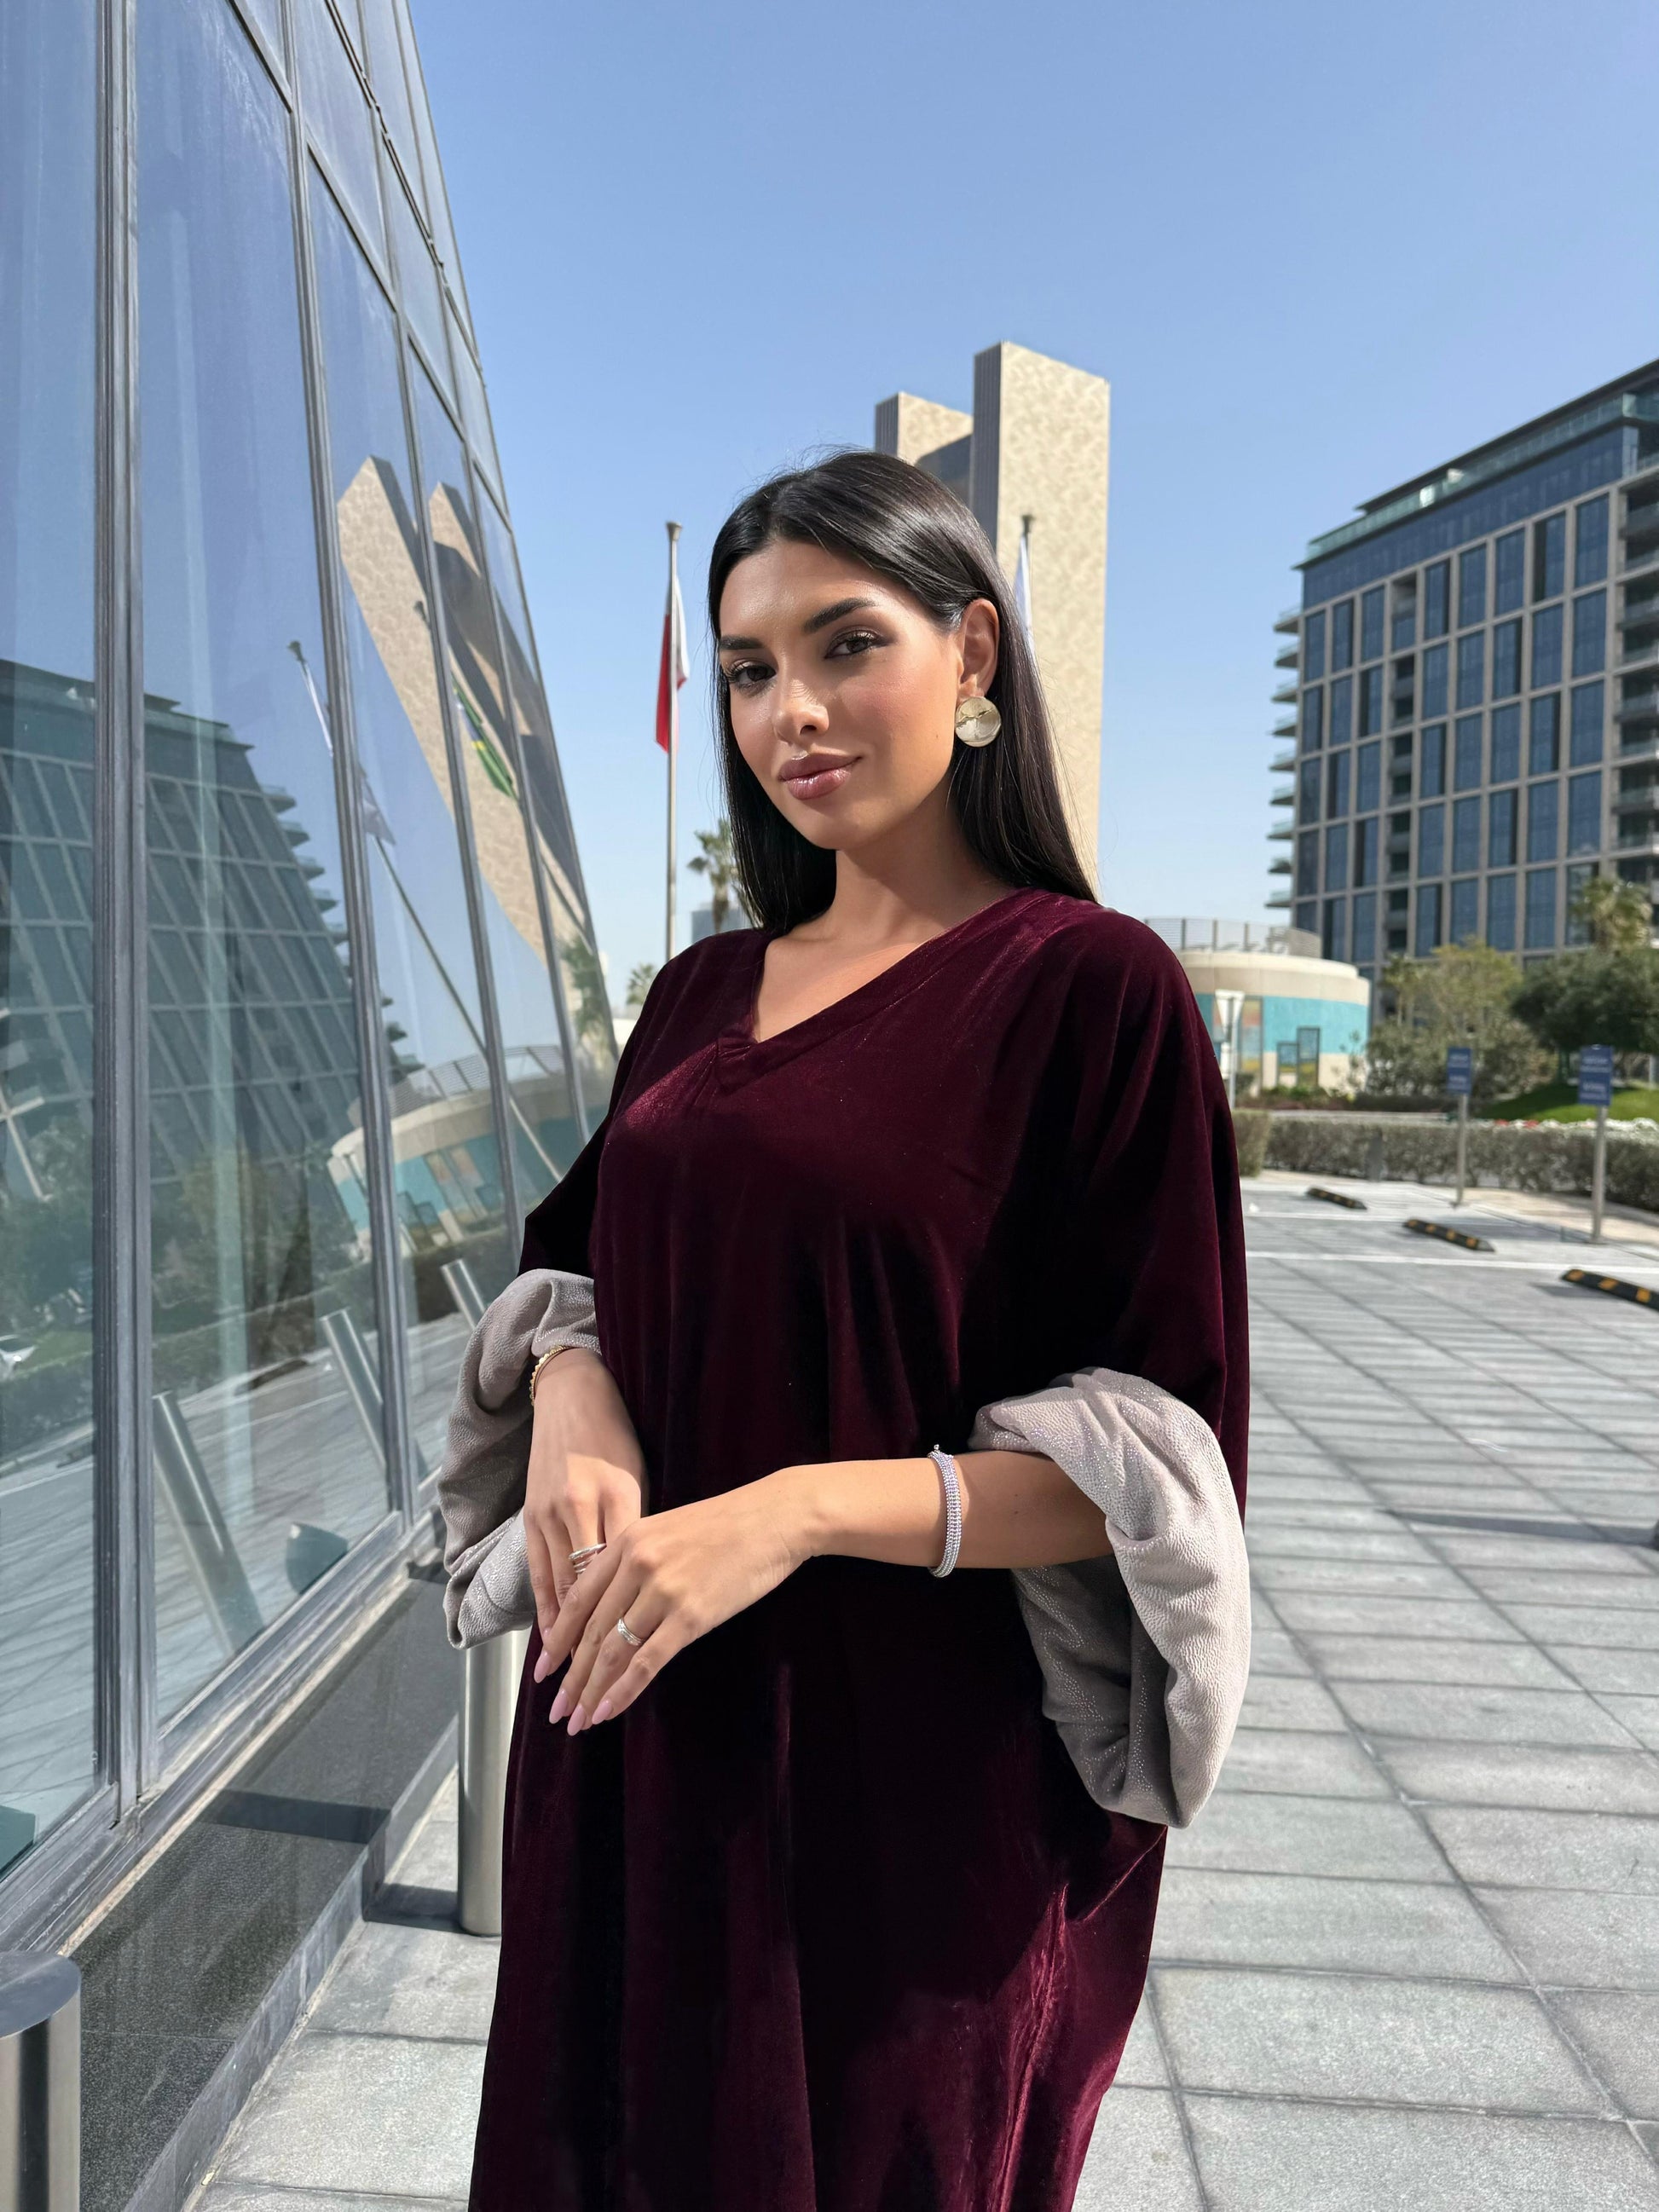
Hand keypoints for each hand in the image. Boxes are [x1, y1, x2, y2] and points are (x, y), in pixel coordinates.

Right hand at [522, 1350, 646, 1675]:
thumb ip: (641, 1527)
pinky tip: (550, 1636)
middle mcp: (577, 1507)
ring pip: (558, 1586)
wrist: (571, 1394)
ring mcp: (548, 1512)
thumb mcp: (638, 1477)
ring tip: (570, 1676)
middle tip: (596, 1685)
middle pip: (587, 1589)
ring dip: (563, 1635)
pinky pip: (537, 1570)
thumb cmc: (617, 1438)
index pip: (623, 1572)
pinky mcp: (530, 1513)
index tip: (635, 1657)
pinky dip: (545, 1605)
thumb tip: (648, 1579)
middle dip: (590, 1641)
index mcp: (614, 1497)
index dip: (626, 1615)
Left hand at [544, 1471, 812, 1731]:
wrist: (774, 1518)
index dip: (557, 1639)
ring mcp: (662, 1591)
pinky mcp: (691, 1616)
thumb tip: (612, 1606)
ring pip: (613, 1651)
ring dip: (591, 1691)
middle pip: (590, 1631)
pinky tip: (608, 1711)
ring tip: (577, 1720)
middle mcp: (636, 1565)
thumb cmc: (728, 1524)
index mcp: (627, 1542)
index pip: (577, 1599)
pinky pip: (647, 1661)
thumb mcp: (667, 1529)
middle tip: (556, 1710)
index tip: (544, 1670)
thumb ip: (635, 1562)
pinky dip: (623, 1690)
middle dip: (570, 1677)